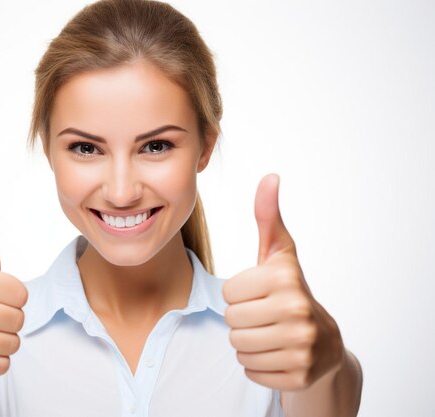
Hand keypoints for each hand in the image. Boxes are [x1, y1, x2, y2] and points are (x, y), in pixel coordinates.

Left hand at [222, 174, 343, 390]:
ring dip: (247, 342)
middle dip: (241, 319)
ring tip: (268, 334)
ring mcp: (301, 347)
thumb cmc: (289, 290)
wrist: (323, 342)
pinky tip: (275, 353)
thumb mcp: (279, 253)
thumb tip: (270, 176)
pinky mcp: (299, 374)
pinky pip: (250, 370)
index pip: (228, 293)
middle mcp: (297, 312)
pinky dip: (258, 365)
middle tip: (263, 316)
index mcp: (285, 279)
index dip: (239, 294)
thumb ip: (268, 217)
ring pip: (238, 347)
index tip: (259, 294)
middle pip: (231, 321)